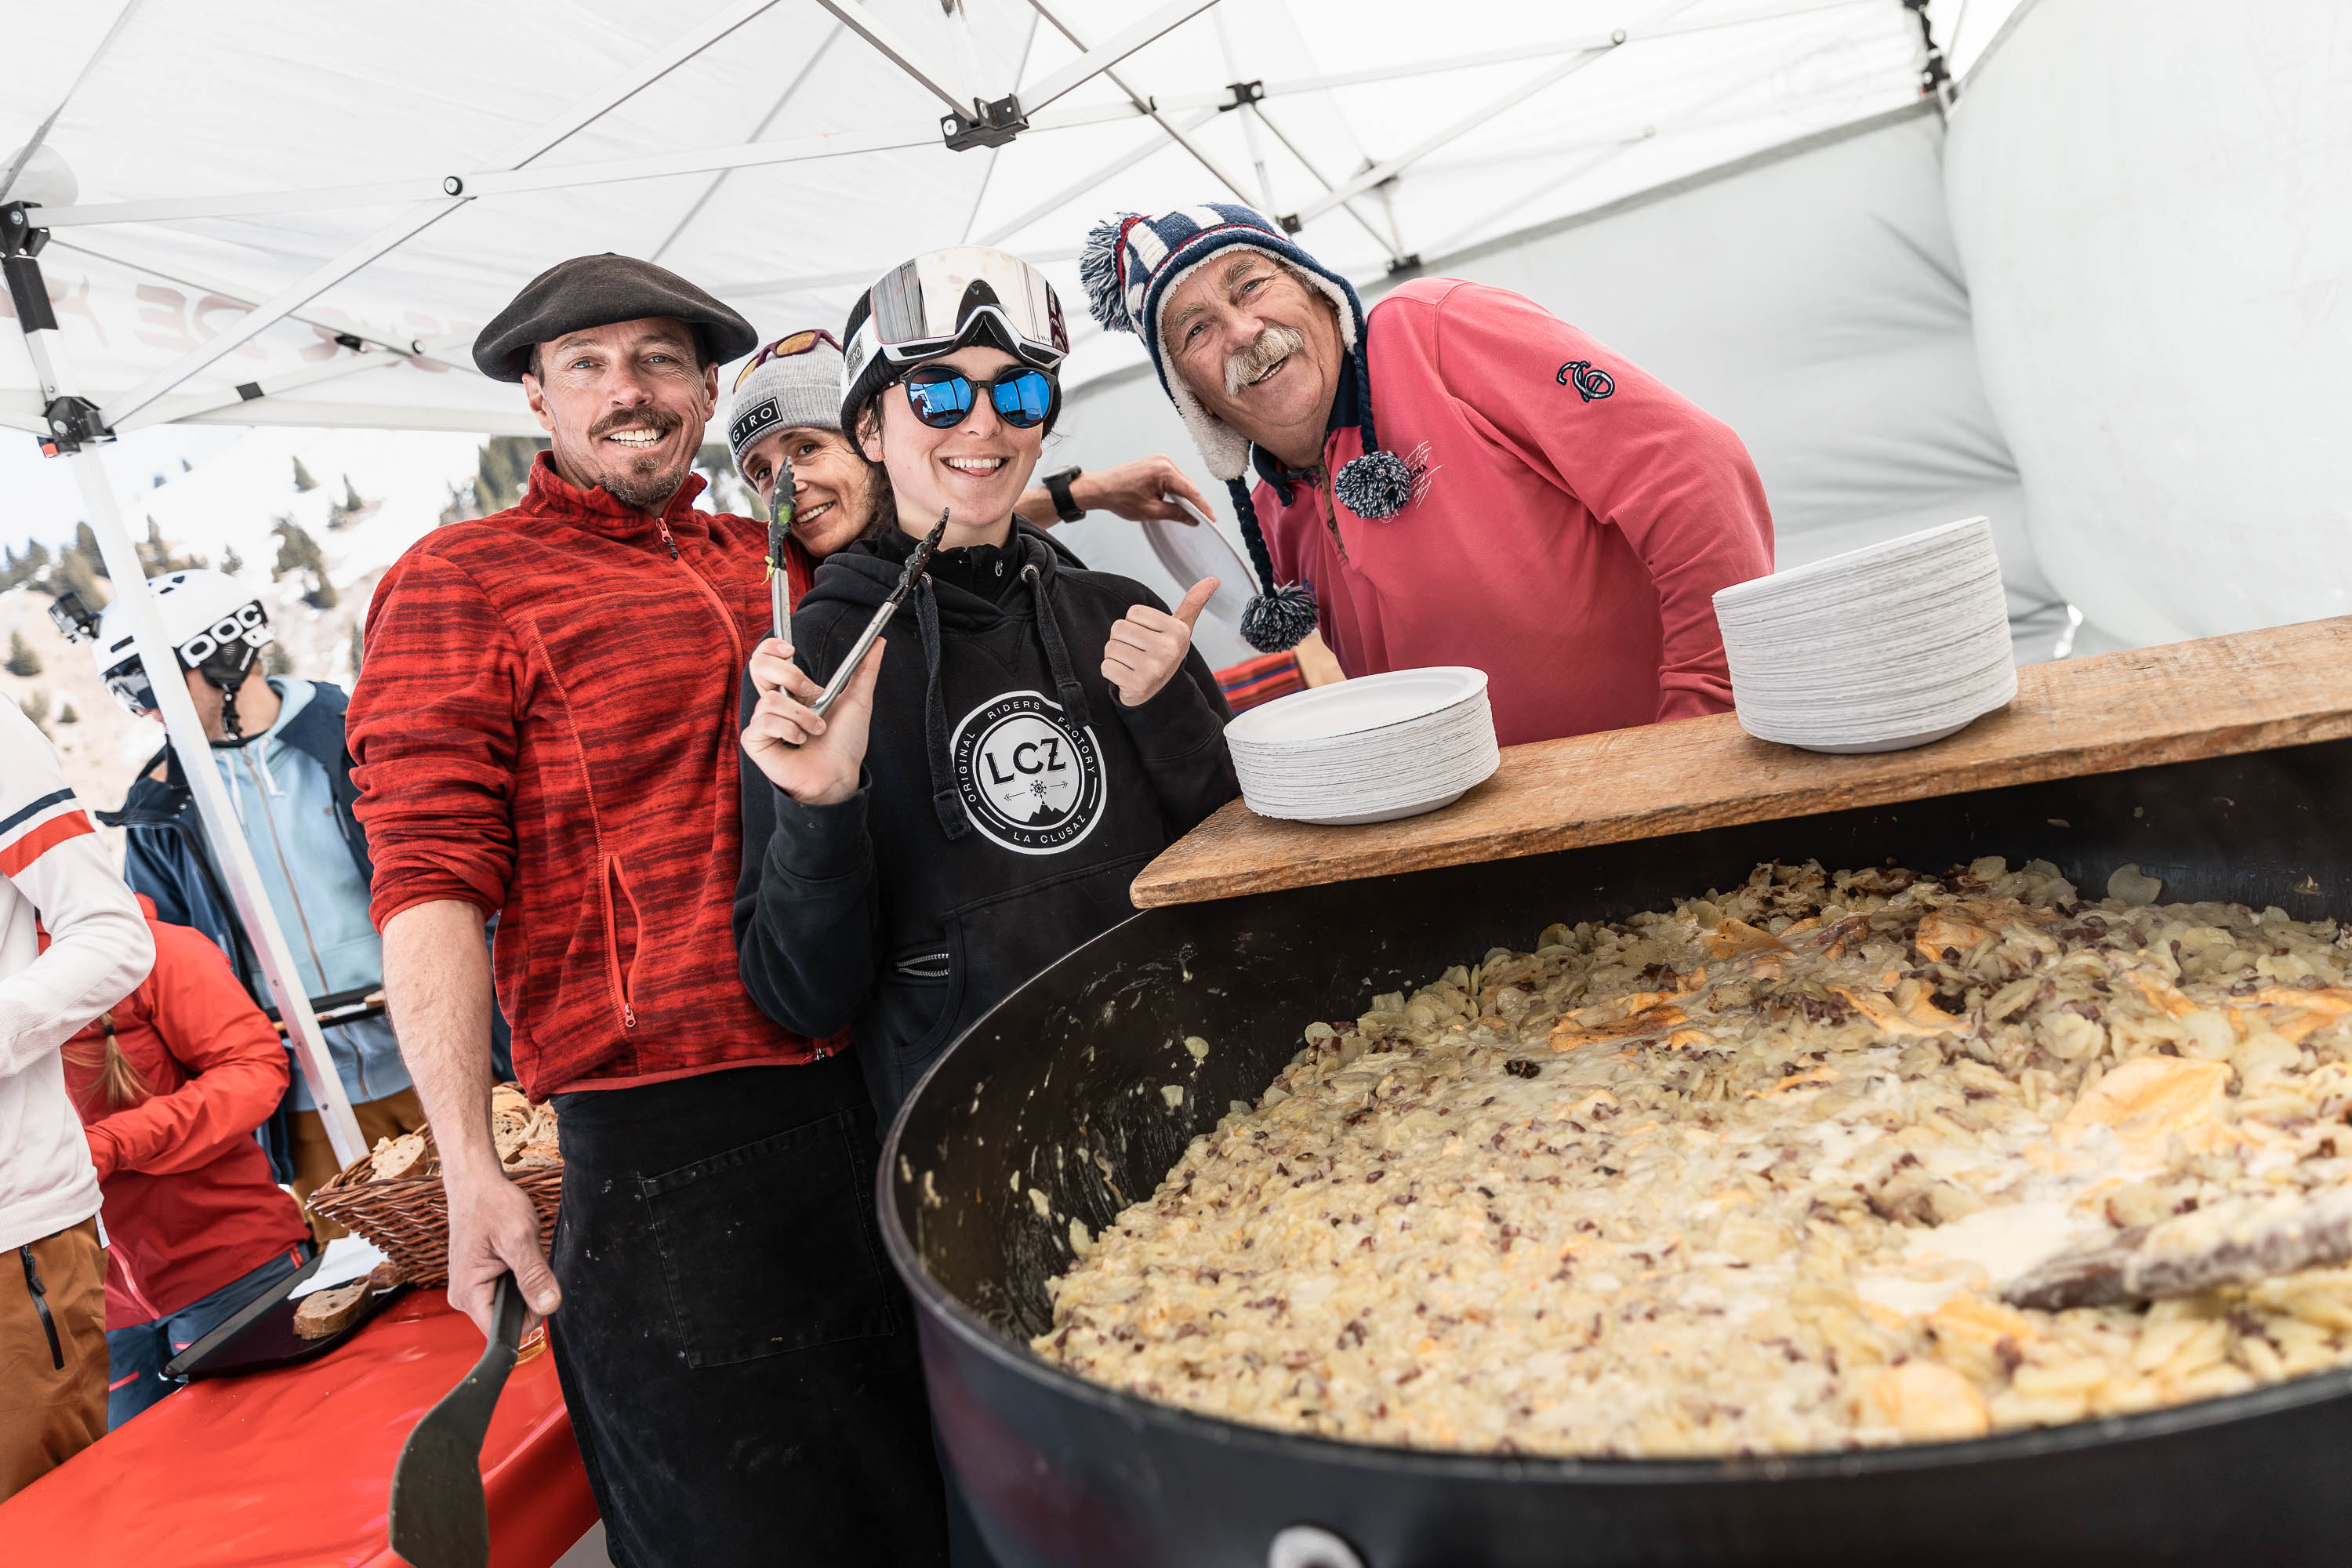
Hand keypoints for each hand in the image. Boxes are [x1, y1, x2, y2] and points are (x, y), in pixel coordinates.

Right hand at [444, 1163, 560, 1337]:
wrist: (476, 1183)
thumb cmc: (491, 1204)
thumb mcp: (519, 1238)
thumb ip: (534, 1275)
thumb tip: (549, 1305)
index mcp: (468, 1294)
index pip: (503, 1332)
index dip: (529, 1317)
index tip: (540, 1290)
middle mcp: (464, 1297)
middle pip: (509, 1318)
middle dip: (529, 1294)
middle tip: (527, 1259)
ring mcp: (471, 1289)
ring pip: (511, 1303)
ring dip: (524, 1282)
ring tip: (519, 1253)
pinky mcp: (479, 1280)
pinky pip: (506, 1290)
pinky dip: (518, 1275)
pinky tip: (514, 1254)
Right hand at [740, 635, 884, 804]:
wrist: (840, 775)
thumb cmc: (845, 743)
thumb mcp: (858, 700)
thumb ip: (864, 669)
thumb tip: (878, 641)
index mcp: (792, 690)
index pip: (766, 657)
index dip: (772, 647)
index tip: (791, 650)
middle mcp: (774, 702)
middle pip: (758, 666)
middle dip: (790, 675)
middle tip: (813, 693)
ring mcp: (762, 721)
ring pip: (771, 699)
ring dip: (803, 715)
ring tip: (816, 730)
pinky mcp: (756, 740)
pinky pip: (765, 722)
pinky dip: (789, 730)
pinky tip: (799, 742)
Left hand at [1073, 456, 1215, 523]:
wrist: (1101, 488)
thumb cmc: (1118, 496)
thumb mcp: (1151, 511)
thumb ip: (1175, 514)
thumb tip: (1191, 518)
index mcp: (1163, 470)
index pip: (1191, 490)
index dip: (1202, 506)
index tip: (1210, 517)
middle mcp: (1163, 462)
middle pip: (1188, 485)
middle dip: (1195, 502)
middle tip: (1202, 518)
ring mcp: (1159, 461)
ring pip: (1181, 482)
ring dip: (1185, 496)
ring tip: (1191, 512)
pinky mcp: (1155, 464)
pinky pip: (1172, 478)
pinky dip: (1176, 490)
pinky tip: (1178, 501)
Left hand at [1103, 578, 1214, 706]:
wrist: (1161, 693)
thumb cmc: (1165, 654)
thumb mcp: (1181, 628)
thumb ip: (1193, 603)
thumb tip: (1213, 579)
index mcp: (1178, 631)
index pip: (1133, 612)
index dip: (1135, 624)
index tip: (1148, 637)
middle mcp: (1168, 649)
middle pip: (1119, 628)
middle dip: (1123, 640)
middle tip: (1138, 652)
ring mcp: (1153, 669)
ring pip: (1110, 647)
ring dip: (1116, 656)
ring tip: (1132, 663)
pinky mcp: (1137, 684)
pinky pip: (1106, 667)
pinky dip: (1111, 672)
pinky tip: (1127, 676)